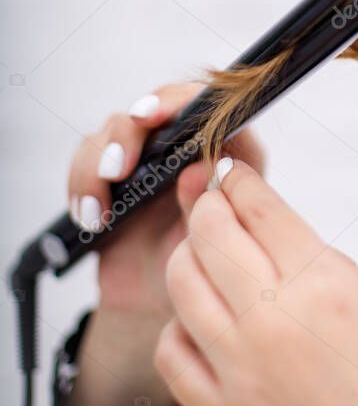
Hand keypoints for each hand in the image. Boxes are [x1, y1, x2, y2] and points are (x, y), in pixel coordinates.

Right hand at [67, 83, 263, 315]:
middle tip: (118, 168)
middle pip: (155, 108)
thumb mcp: (217, 241)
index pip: (206, 106)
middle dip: (129, 132)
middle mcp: (186, 144)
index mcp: (226, 151)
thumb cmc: (204, 270)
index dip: (178, 102)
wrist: (164, 303)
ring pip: (115, 130)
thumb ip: (210, 203)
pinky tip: (92, 218)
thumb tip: (202, 164)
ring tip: (102, 212)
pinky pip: (88, 160)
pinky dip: (83, 185)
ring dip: (99, 164)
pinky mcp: (112, 174)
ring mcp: (147, 156)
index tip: (151, 117)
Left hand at [155, 161, 357, 405]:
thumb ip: (332, 272)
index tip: (231, 172)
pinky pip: (173, 355)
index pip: (261, 208)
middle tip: (211, 200)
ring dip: (187, 257)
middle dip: (207, 205)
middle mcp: (276, 321)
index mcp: (327, 287)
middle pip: (211, 234)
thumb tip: (289, 242)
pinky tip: (199, 326)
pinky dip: (178, 329)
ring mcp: (242, 371)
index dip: (240, 180)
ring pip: (181, 285)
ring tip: (202, 255)